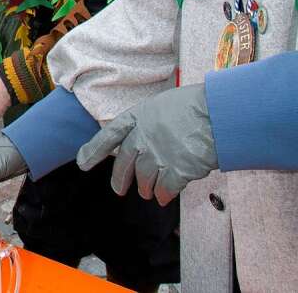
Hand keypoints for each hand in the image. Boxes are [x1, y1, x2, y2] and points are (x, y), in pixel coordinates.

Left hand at [77, 83, 215, 205]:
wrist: (219, 114)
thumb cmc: (195, 105)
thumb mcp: (162, 105)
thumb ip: (148, 123)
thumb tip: (145, 139)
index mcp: (137, 118)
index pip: (109, 136)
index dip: (93, 150)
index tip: (82, 163)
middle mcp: (142, 138)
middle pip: (125, 164)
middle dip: (120, 179)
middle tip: (119, 189)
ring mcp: (158, 156)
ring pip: (144, 179)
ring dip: (145, 188)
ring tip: (147, 192)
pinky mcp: (176, 172)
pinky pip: (165, 189)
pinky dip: (164, 194)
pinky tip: (164, 196)